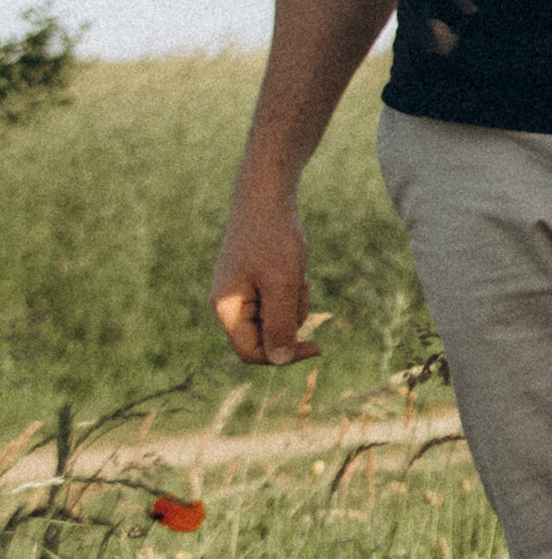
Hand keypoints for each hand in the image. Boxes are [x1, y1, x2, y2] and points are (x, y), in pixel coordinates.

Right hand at [209, 192, 323, 366]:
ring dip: (295, 302)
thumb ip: (280, 323)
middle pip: (266, 336)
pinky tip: (296, 269)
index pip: (251, 352)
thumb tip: (278, 360)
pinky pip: (280, 301)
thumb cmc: (274, 239)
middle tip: (299, 288)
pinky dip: (293, 290)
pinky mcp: (254, 282)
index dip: (283, 356)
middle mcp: (229, 303)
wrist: (268, 197)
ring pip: (277, 318)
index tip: (317, 347)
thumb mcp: (282, 284)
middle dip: (291, 318)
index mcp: (227, 308)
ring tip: (296, 274)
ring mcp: (241, 292)